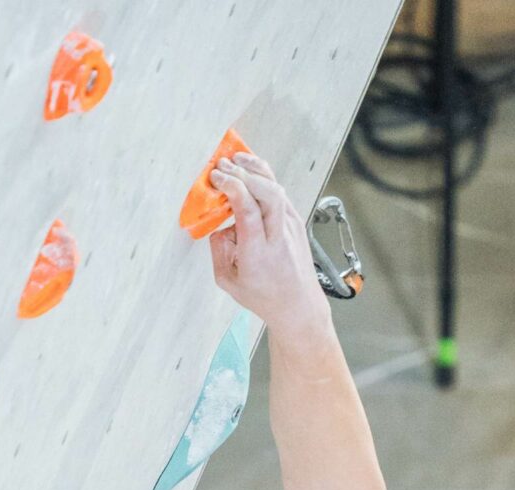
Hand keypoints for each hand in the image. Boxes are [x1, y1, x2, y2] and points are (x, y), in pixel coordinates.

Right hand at [208, 153, 330, 340]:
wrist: (298, 305)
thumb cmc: (265, 297)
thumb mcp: (229, 282)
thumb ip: (218, 252)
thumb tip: (218, 227)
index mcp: (258, 253)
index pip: (248, 209)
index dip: (231, 187)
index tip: (216, 179)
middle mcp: (278, 236)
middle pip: (267, 192)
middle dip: (242, 173)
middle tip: (222, 167)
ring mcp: (290, 226)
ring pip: (276, 187)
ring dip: (254, 169)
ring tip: (235, 160)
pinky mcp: (295, 220)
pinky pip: (280, 192)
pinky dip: (264, 178)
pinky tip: (250, 171)